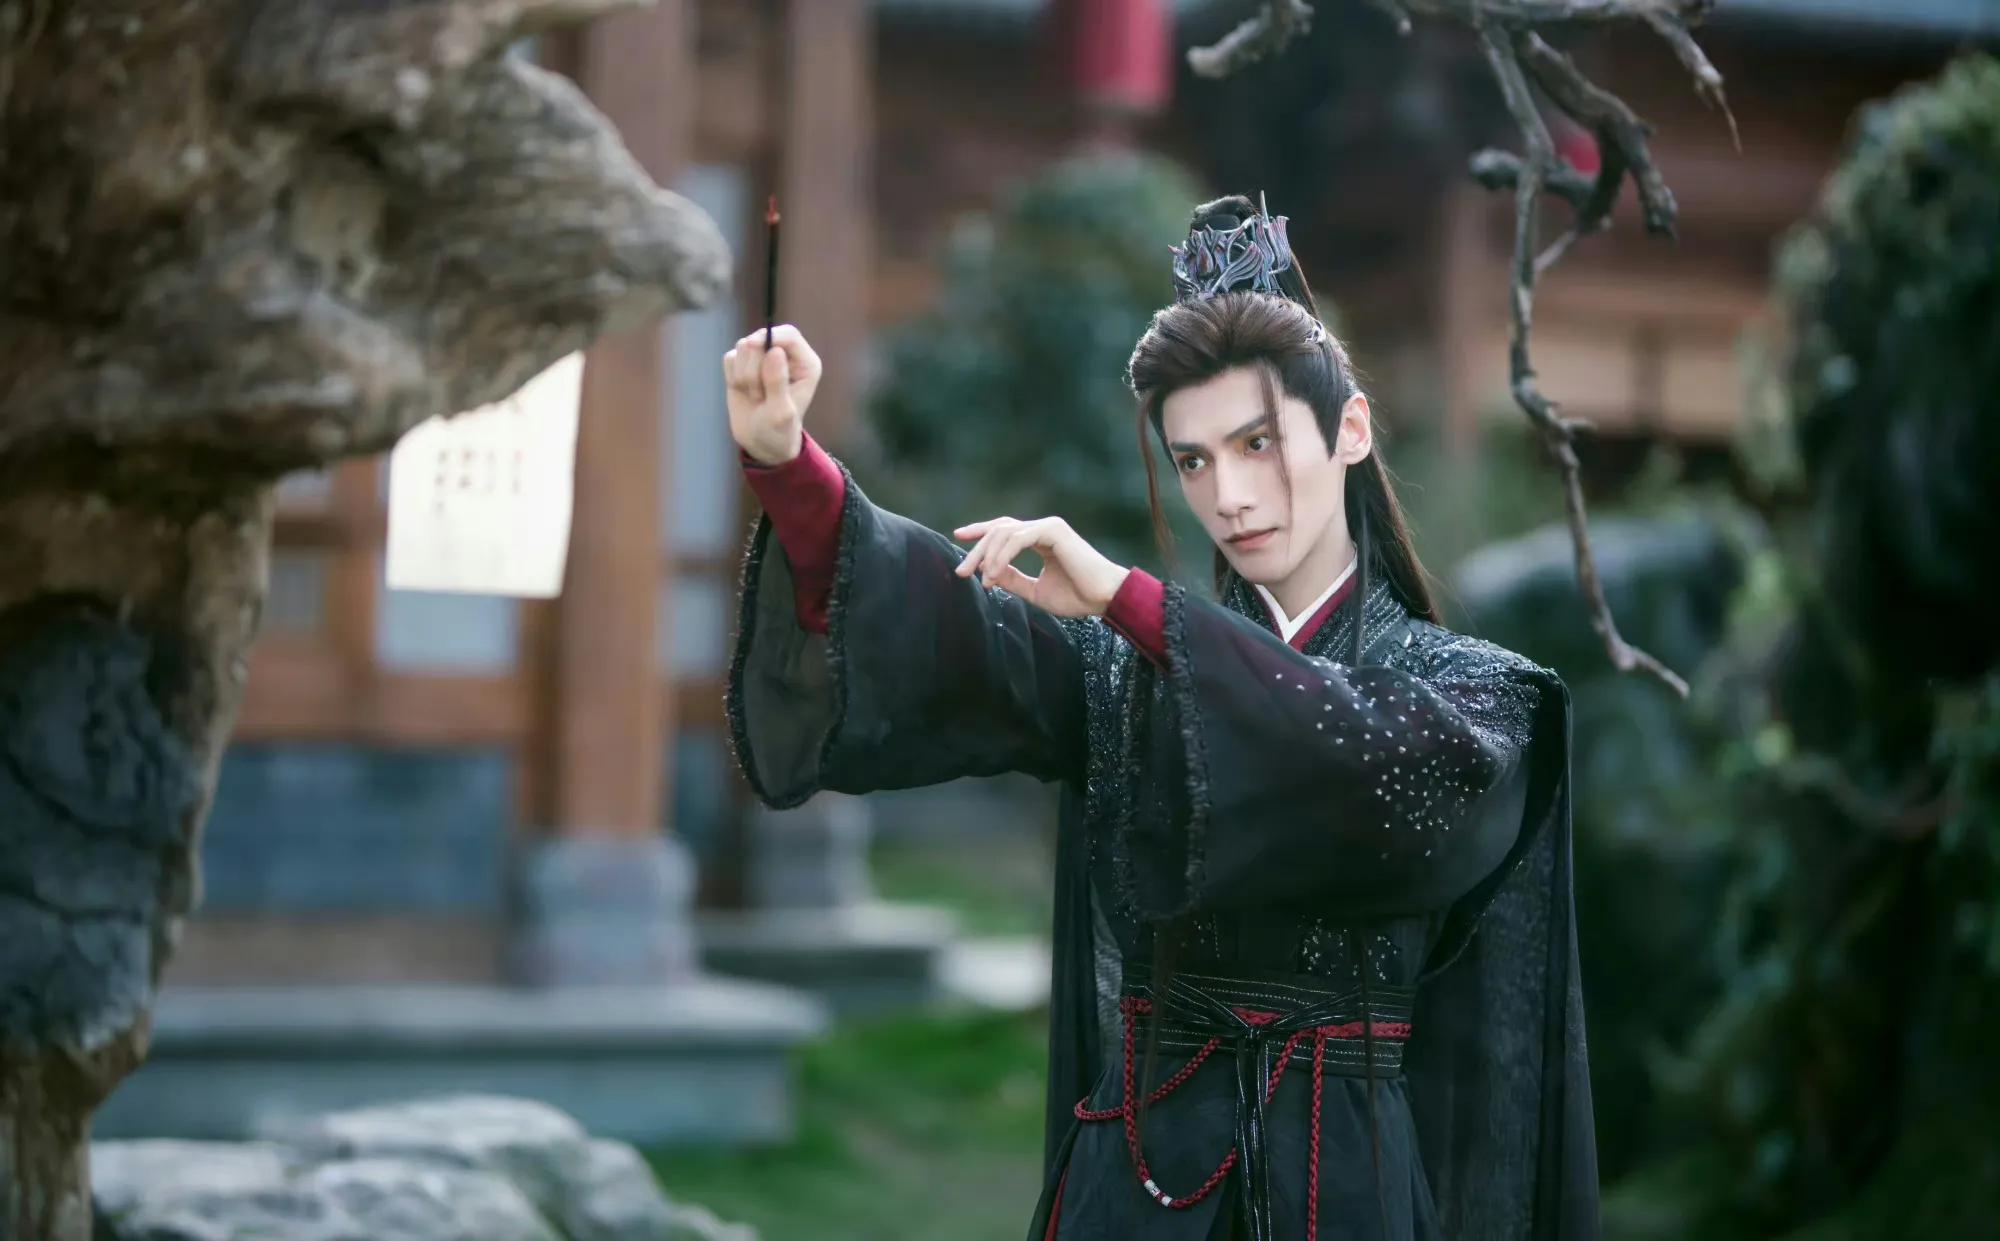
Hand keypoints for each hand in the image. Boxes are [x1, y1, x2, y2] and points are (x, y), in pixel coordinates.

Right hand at [724, 324, 822, 464]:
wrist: (760, 442)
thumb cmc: (778, 431)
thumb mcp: (780, 412)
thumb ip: (778, 382)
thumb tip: (774, 351)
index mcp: (805, 363)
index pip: (789, 335)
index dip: (770, 337)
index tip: (754, 348)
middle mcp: (785, 356)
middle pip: (761, 339)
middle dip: (753, 368)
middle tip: (761, 396)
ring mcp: (762, 358)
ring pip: (743, 347)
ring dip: (743, 376)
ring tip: (756, 396)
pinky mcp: (743, 364)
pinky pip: (730, 358)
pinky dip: (731, 376)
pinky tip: (743, 392)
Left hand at [952, 516, 1129, 618]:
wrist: (1104, 599)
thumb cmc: (1077, 597)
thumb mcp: (1035, 591)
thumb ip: (1012, 580)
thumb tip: (987, 574)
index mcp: (1041, 539)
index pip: (1004, 530)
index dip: (980, 532)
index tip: (958, 537)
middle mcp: (1044, 528)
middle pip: (999, 529)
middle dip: (977, 549)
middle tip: (961, 571)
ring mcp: (1049, 526)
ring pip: (1004, 532)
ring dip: (987, 556)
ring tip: (981, 579)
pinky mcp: (1053, 530)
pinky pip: (1017, 539)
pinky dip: (1002, 556)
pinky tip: (994, 572)